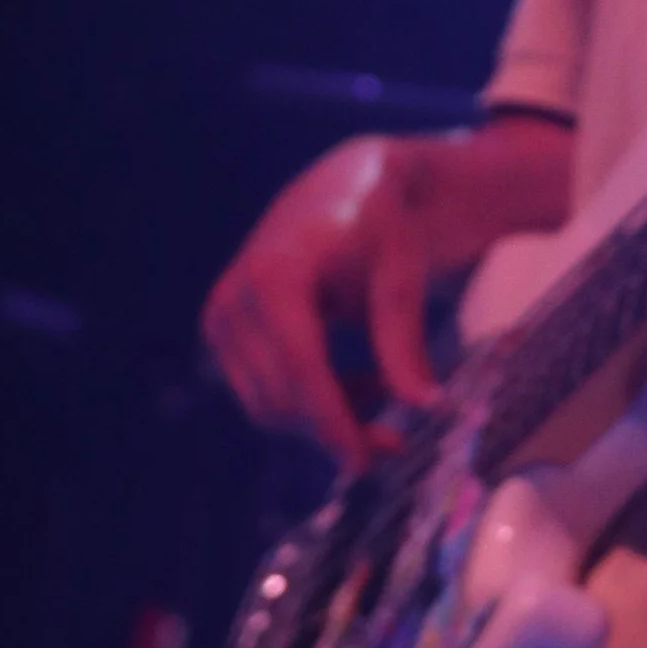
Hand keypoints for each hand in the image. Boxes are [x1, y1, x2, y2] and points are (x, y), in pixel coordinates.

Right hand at [201, 117, 572, 467]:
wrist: (347, 187)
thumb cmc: (382, 223)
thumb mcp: (402, 272)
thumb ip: (404, 339)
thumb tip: (423, 407)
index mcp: (276, 272)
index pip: (299, 366)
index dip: (330, 419)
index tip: (364, 460)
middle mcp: (236, 295)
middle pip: (281, 394)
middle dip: (335, 428)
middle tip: (396, 443)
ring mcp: (223, 315)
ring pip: (269, 403)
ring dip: (325, 417)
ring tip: (385, 394)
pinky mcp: (225, 332)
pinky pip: (263, 390)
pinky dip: (310, 401)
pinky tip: (359, 384)